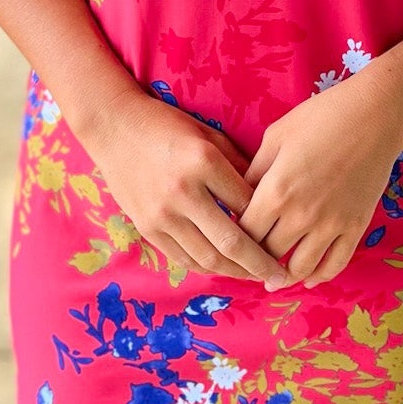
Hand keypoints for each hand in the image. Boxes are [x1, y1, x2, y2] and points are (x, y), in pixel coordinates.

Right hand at [82, 89, 294, 287]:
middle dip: (262, 264)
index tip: (288, 236)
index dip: (271, 223)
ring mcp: (162, 213)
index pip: (248, 205)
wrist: (114, 125)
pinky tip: (225, 269)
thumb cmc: (168, 125)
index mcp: (204, 162)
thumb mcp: (209, 135)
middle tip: (283, 277)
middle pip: (232, 242)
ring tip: (257, 277)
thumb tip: (268, 196)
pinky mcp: (147, 227)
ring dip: (237, 272)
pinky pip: (183, 258)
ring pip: (208, 258)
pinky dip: (207, 267)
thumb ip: (238, 165)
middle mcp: (183, 192)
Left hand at [236, 74, 402, 286]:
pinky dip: (319, 276)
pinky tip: (308, 278)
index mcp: (276, 191)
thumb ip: (255, 171)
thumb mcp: (276, 137)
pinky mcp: (356, 227)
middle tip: (247, 262)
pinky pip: (335, 264)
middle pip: (268, 254)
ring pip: (300, 267)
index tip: (230, 239)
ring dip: (284, 277)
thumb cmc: (321, 117)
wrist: (375, 115)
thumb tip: (241, 199)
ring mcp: (332, 224)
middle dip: (255, 260)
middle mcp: (301, 215)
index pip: (244, 232)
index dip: (233, 239)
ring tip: (273, 279)